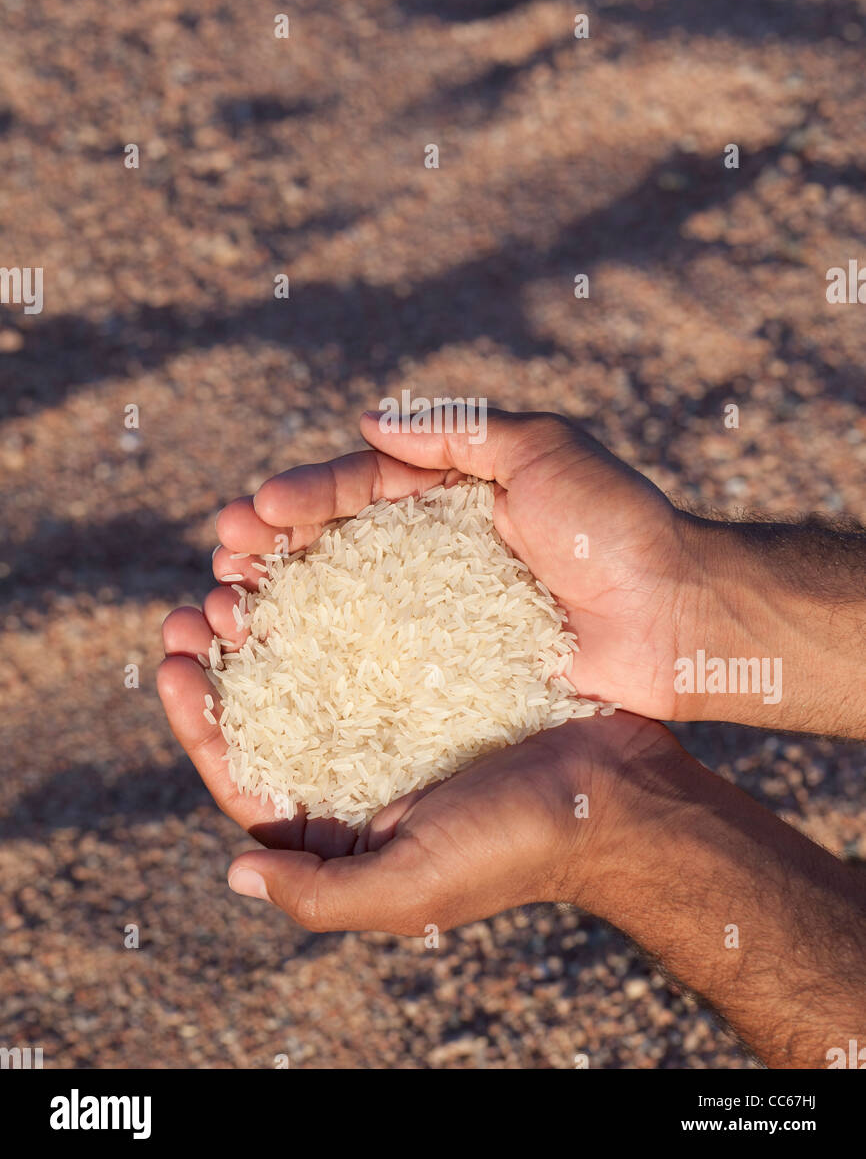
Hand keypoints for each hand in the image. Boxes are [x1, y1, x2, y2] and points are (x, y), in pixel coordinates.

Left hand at [157, 609, 678, 929]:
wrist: (622, 795)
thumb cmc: (515, 848)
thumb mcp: (409, 885)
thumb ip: (320, 893)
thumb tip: (232, 874)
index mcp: (344, 831)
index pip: (246, 779)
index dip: (198, 723)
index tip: (171, 664)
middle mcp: (362, 775)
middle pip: (269, 714)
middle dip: (223, 660)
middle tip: (198, 607)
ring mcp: (399, 722)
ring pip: (311, 664)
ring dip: (270, 621)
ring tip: (239, 573)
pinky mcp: (437, 677)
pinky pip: (370, 633)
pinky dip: (334, 599)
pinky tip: (314, 559)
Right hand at [207, 410, 699, 721]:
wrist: (679, 617)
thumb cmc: (615, 525)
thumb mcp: (543, 449)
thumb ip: (459, 430)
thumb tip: (366, 423)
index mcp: (459, 495)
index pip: (365, 487)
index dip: (306, 496)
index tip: (253, 512)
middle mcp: (444, 553)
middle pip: (341, 544)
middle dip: (277, 546)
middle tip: (222, 556)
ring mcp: (447, 614)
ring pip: (349, 602)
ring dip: (286, 600)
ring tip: (232, 604)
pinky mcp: (459, 671)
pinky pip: (385, 660)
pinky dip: (330, 657)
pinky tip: (282, 662)